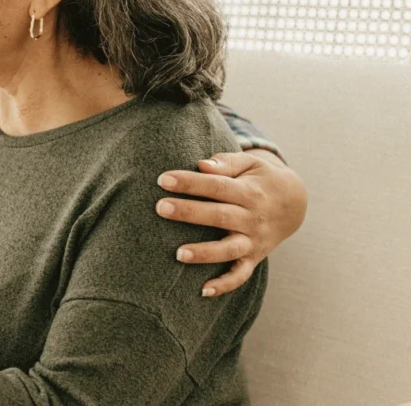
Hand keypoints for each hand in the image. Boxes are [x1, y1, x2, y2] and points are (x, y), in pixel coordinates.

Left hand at [155, 151, 307, 296]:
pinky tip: (203, 291)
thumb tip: (202, 165)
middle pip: (219, 216)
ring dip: (205, 253)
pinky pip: (240, 275)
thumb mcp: (251, 164)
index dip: (190, 182)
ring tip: (178, 254)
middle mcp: (252, 218)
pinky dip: (225, 285)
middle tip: (160, 208)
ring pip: (229, 249)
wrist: (294, 204)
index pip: (216, 186)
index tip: (162, 179)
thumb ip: (227, 162)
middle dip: (189, 213)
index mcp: (249, 192)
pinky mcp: (254, 258)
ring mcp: (254, 241)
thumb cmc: (260, 179)